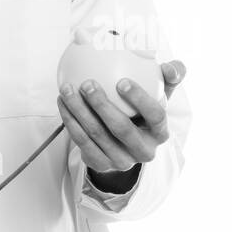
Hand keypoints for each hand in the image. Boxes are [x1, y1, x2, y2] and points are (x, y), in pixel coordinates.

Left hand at [58, 60, 185, 185]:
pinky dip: (70, 121)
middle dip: (102, 105)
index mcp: (160, 132)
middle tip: (87, 83)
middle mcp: (144, 151)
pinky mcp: (102, 165)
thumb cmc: (143, 112)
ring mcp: (122, 161)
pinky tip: (61, 102)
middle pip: (121, 128)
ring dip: (79, 111)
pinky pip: (82, 142)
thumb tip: (170, 66)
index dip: (140, 99)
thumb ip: (169, 78)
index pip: (155, 116)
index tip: (122, 81)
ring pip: (97, 135)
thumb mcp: (160, 95)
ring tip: (67, 88)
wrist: (126, 145)